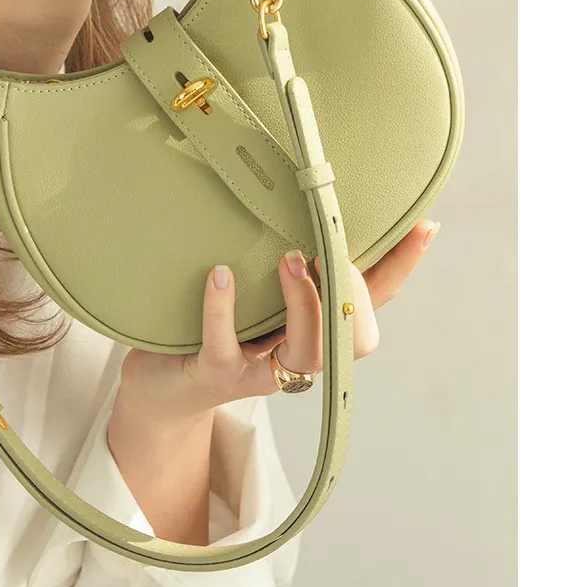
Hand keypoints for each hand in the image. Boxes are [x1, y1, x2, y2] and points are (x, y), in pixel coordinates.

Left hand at [117, 217, 441, 423]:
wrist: (161, 389)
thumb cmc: (214, 327)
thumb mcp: (257, 290)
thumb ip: (286, 260)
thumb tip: (309, 198)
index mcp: (314, 330)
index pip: (373, 301)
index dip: (402, 268)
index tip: (424, 226)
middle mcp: (295, 355)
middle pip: (355, 338)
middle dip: (355, 294)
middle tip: (328, 250)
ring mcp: (257, 370)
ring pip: (307, 353)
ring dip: (305, 303)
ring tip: (289, 257)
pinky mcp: (213, 375)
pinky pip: (223, 347)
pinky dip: (222, 309)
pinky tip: (220, 274)